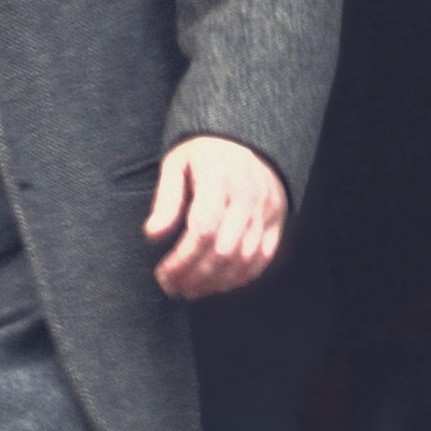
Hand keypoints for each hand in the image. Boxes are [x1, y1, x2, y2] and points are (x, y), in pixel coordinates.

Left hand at [144, 135, 287, 297]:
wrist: (243, 140)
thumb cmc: (202, 155)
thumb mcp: (176, 165)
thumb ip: (166, 200)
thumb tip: (153, 235)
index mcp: (220, 176)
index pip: (203, 228)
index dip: (182, 259)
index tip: (162, 273)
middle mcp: (249, 194)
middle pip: (224, 250)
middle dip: (196, 276)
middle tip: (172, 288)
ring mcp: (267, 209)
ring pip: (245, 259)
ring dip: (216, 283)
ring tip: (190, 290)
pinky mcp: (278, 220)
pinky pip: (263, 258)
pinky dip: (240, 278)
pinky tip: (217, 285)